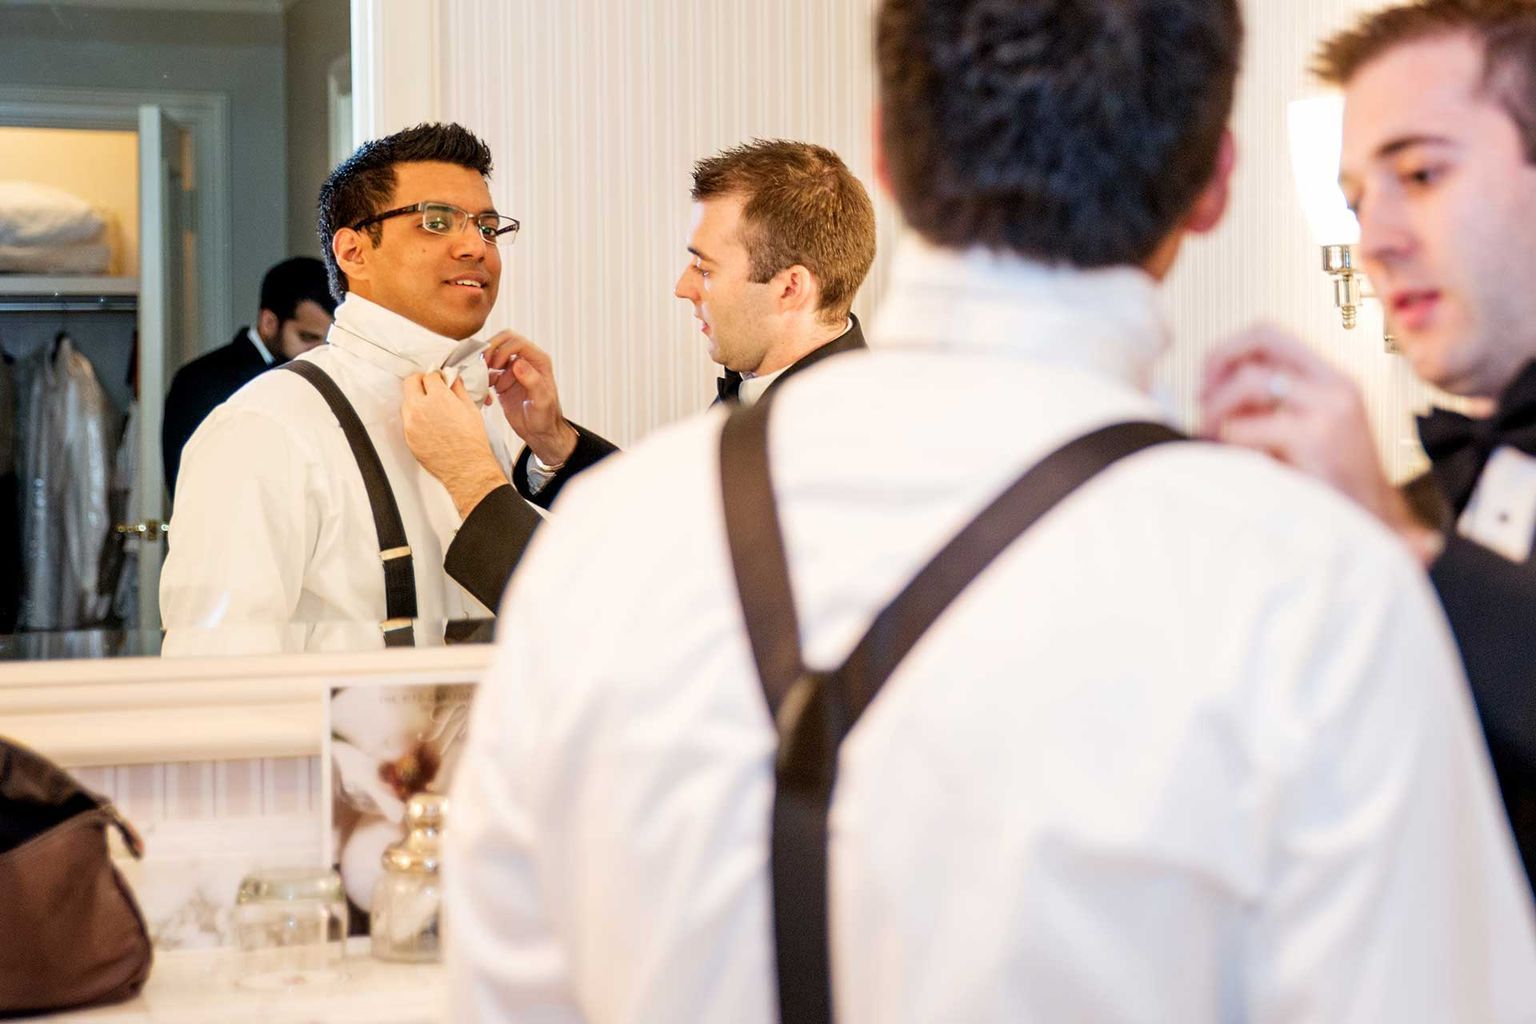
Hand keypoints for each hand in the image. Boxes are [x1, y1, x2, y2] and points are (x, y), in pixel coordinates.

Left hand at [401, 372, 508, 518]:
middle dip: (421, 382)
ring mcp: (411, 423)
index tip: (439, 379)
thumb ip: (458, 389)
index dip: (436, 376)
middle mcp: (420, 408)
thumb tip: (452, 379)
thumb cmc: (471, 442)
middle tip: (429, 387)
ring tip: (431, 410)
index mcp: (438, 397)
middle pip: (411, 383)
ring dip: (416, 400)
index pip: (429, 376)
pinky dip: (415, 419)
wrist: (466, 467)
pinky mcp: (408, 437)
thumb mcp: (470, 408)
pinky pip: (407, 421)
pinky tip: (429, 425)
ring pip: (407, 402)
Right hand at [482, 330, 578, 465]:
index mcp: (538, 360)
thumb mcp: (542, 401)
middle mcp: (525, 362)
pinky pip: (487, 374)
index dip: (502, 349)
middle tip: (483, 367)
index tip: (495, 365)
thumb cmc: (546, 417)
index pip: (516, 341)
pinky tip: (488, 398)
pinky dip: (483, 382)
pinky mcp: (502, 382)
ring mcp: (512, 371)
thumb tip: (517, 363)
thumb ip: (532, 381)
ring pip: (493, 356)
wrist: (540, 433)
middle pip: (502, 342)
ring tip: (484, 383)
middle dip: (489, 351)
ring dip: (484, 367)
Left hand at [1200, 324, 1440, 563]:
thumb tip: (1209, 393)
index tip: (1208, 379)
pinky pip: (1247, 427)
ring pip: (1251, 380)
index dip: (1231, 348)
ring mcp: (1329, 408)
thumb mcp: (1305, 434)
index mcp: (1333, 380)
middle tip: (1200, 397)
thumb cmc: (1331, 488)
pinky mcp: (1316, 437)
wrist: (1375, 528)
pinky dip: (1227, 441)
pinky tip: (1231, 460)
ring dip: (1217, 407)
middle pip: (1263, 336)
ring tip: (1209, 435)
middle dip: (1218, 359)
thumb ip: (1270, 408)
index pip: (1273, 334)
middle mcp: (1335, 384)